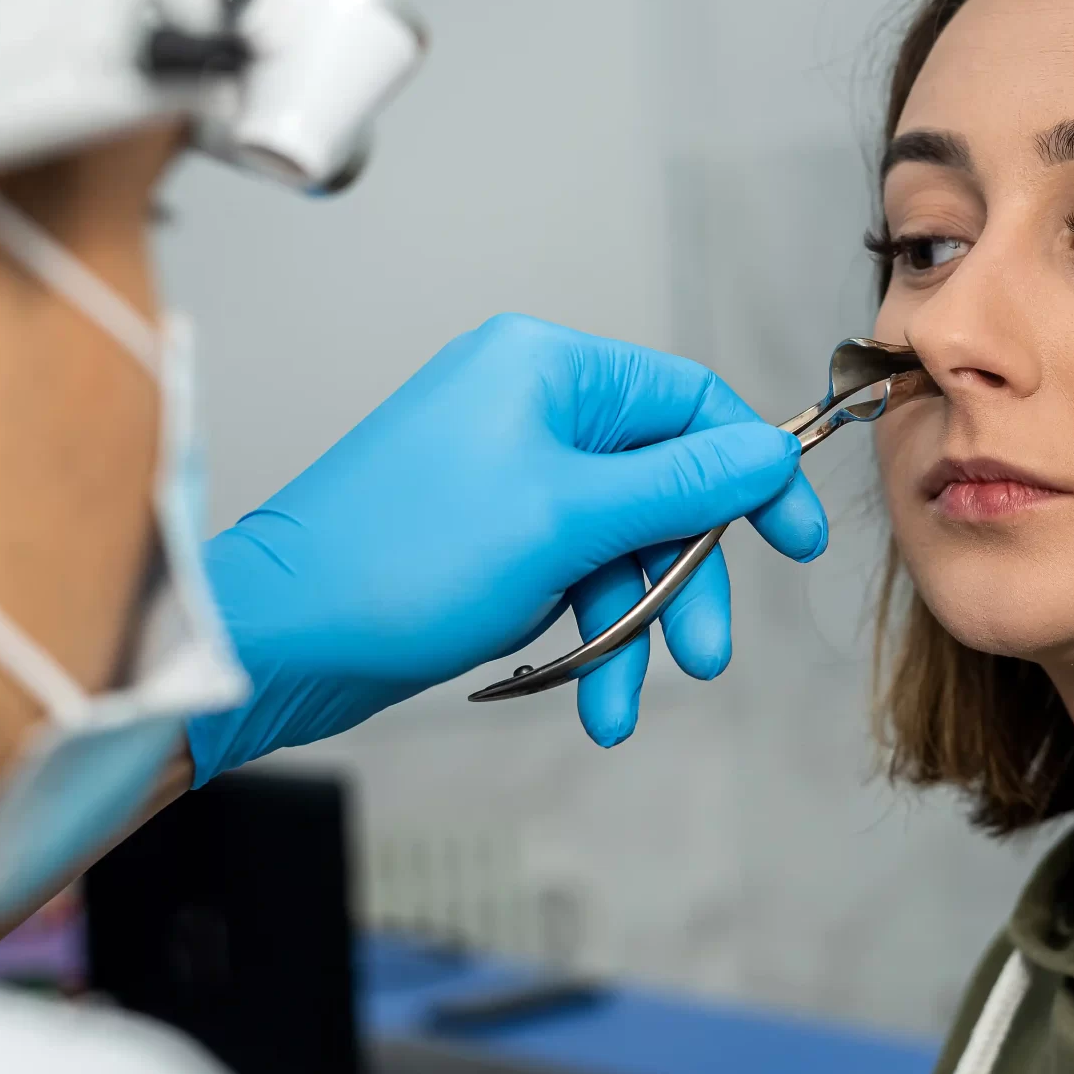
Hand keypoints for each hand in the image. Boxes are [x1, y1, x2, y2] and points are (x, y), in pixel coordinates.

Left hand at [185, 314, 827, 776]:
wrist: (280, 635)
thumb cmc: (402, 559)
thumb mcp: (570, 520)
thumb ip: (682, 484)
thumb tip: (767, 452)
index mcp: (547, 368)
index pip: (688, 403)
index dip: (750, 473)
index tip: (793, 542)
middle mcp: (527, 404)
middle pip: (660, 484)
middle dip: (682, 578)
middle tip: (703, 653)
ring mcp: (503, 469)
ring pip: (616, 543)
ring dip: (629, 626)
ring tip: (619, 705)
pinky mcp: (483, 530)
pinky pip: (567, 572)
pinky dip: (581, 633)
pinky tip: (584, 694)